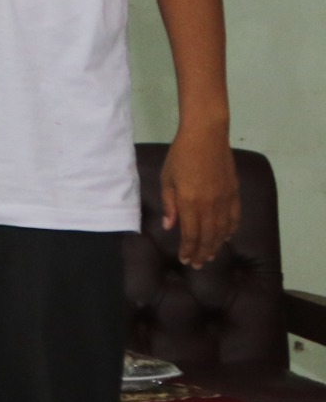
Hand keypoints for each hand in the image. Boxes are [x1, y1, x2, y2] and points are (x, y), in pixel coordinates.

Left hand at [162, 126, 239, 268]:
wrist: (206, 136)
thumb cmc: (180, 155)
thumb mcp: (167, 179)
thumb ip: (170, 204)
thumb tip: (171, 227)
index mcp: (190, 203)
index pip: (191, 234)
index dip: (188, 249)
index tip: (185, 260)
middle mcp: (209, 205)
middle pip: (207, 236)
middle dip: (202, 253)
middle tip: (197, 265)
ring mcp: (225, 200)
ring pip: (222, 230)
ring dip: (216, 245)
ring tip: (209, 256)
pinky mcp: (234, 193)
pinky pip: (235, 218)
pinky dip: (230, 231)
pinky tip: (225, 238)